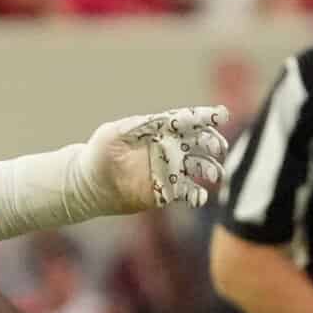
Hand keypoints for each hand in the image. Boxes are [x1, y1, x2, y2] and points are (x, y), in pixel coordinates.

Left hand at [83, 105, 230, 213]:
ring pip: (201, 167)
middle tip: (218, 148)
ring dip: (211, 169)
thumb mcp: (113, 134)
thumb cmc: (99, 153)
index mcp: (161, 130)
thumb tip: (160, 120)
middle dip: (213, 143)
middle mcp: (171, 148)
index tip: (222, 115)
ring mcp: (172, 170)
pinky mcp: (168, 191)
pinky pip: (190, 193)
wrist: (90, 185)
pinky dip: (198, 195)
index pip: (188, 120)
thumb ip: (137, 126)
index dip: (206, 116)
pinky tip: (199, 198)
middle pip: (201, 142)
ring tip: (214, 175)